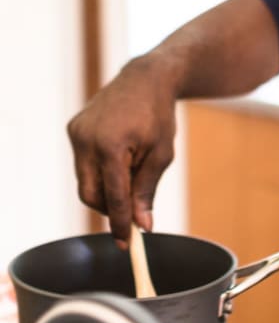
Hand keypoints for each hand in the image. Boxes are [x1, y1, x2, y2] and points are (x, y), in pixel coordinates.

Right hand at [67, 56, 176, 244]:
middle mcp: (86, 139)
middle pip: (91, 194)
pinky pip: (83, 163)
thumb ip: (147, 190)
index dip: (120, 223)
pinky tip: (120, 158)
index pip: (113, 196)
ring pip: (85, 181)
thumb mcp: (161, 154)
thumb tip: (142, 225)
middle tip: (132, 215)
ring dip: (105, 189)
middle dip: (110, 209)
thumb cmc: (158, 115)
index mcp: (110, 145)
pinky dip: (99, 171)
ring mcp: (76, 133)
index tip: (127, 243)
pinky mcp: (73, 129)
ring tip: (131, 175)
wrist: (145, 79)